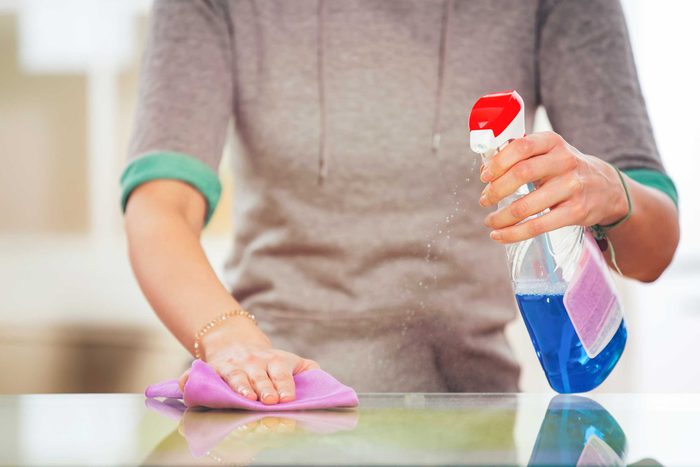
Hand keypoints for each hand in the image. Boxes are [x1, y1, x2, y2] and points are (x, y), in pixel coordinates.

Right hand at [178, 316, 319, 404]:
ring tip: (247, 397)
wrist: (234, 342)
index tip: (287, 398)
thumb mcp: (290, 361)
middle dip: (265, 388)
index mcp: (274, 361)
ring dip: (240, 386)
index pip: (281, 373)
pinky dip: (189, 380)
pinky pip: (196, 375)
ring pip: (234, 376)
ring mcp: (231, 366)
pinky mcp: (211, 370)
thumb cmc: (268, 361)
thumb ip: (309, 370)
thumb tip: (324, 380)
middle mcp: (252, 362)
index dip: (284, 385)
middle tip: (270, 401)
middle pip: (259, 376)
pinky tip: (187, 386)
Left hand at [479, 131, 628, 242]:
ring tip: (490, 221)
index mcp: (552, 142)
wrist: (606, 188)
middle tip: (484, 200)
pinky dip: (513, 233)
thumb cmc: (565, 169)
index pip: (521, 146)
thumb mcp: (548, 152)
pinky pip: (537, 226)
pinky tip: (500, 235)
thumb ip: (520, 156)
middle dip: (496, 190)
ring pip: (526, 205)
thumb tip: (486, 167)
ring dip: (501, 217)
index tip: (484, 177)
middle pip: (521, 174)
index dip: (498, 162)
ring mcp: (572, 187)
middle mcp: (565, 161)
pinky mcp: (576, 212)